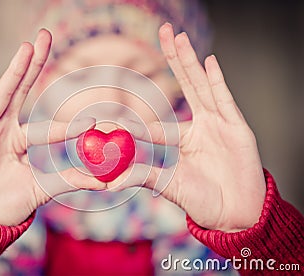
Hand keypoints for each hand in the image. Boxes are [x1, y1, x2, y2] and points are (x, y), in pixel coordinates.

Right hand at [0, 29, 104, 225]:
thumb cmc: (7, 204)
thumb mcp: (42, 189)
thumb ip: (68, 181)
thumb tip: (103, 181)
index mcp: (21, 140)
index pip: (48, 127)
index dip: (68, 126)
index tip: (93, 121)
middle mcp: (4, 129)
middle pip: (21, 91)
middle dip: (34, 64)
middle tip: (46, 36)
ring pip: (3, 95)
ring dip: (15, 70)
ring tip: (28, 46)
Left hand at [110, 23, 265, 231]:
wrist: (233, 214)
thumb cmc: (203, 200)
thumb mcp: (169, 185)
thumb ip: (143, 177)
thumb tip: (111, 182)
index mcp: (184, 138)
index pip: (158, 125)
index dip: (140, 123)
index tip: (119, 117)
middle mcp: (202, 124)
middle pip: (186, 85)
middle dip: (174, 58)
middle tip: (163, 31)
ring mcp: (220, 123)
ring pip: (202, 86)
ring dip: (190, 61)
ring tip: (178, 37)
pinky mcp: (237, 128)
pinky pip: (225, 100)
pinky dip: (217, 81)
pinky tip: (208, 61)